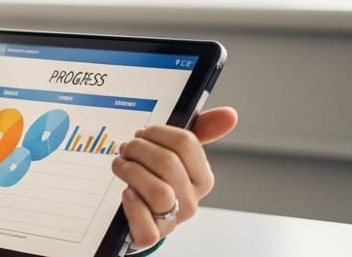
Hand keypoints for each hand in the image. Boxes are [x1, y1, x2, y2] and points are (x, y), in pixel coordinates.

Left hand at [113, 106, 238, 249]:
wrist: (137, 217)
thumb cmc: (156, 180)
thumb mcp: (175, 155)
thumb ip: (198, 132)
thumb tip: (230, 115)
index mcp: (201, 178)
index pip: (186, 143)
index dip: (158, 132)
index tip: (144, 133)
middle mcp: (190, 201)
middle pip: (168, 163)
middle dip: (139, 148)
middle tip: (126, 148)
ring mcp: (172, 220)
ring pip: (158, 192)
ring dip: (130, 171)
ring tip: (120, 165)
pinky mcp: (151, 236)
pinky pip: (147, 227)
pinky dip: (132, 207)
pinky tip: (126, 193)